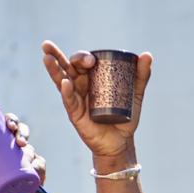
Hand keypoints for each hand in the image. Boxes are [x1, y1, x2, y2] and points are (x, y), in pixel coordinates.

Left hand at [0, 114, 44, 192]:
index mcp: (5, 145)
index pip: (10, 127)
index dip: (12, 120)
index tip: (8, 124)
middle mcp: (18, 150)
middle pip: (23, 134)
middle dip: (22, 131)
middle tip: (17, 138)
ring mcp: (29, 162)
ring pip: (32, 149)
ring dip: (30, 148)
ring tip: (23, 152)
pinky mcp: (37, 175)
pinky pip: (40, 166)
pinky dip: (38, 166)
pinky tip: (34, 166)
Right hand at [41, 41, 152, 166]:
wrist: (122, 142)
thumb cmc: (126, 117)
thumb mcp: (136, 94)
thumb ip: (141, 75)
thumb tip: (147, 55)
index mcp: (92, 78)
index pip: (82, 62)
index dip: (83, 56)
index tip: (92, 59)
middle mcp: (80, 86)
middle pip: (67, 67)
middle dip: (60, 56)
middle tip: (54, 48)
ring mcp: (76, 99)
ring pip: (61, 80)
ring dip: (53, 68)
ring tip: (46, 56)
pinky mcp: (75, 114)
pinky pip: (69, 100)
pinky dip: (66, 91)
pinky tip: (65, 83)